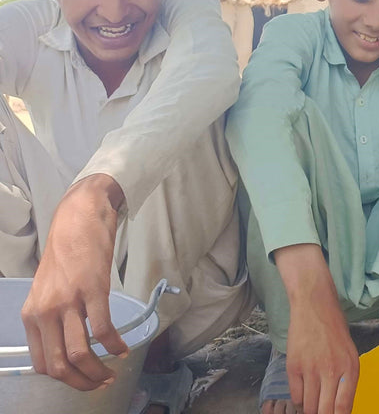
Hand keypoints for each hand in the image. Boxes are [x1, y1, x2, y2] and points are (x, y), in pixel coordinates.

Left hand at [21, 174, 125, 390]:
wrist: (79, 216)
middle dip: (82, 382)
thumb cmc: (67, 249)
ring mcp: (68, 300)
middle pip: (59, 364)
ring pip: (79, 351)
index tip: (82, 379)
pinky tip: (123, 347)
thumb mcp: (49, 287)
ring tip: (113, 371)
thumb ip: (53, 315)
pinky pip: (102, 328)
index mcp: (31, 314)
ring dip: (98, 369)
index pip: (41, 363)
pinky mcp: (93, 288)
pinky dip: (114, 344)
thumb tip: (69, 342)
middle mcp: (45, 311)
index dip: (64, 379)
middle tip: (100, 384)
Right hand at [273, 244, 358, 413]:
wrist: (315, 305)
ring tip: (313, 399)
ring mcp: (311, 369)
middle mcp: (332, 370)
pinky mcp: (294, 366)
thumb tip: (340, 410)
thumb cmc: (335, 330)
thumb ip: (346, 381)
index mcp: (350, 368)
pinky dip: (299, 397)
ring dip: (310, 407)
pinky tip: (303, 388)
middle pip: (324, 411)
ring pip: (309, 406)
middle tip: (321, 409)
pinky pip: (295, 396)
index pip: (343, 409)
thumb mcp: (349, 354)